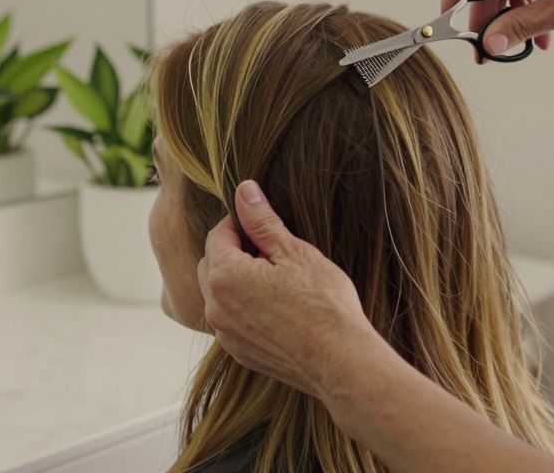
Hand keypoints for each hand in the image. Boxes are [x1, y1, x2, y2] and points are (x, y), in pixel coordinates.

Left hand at [197, 180, 380, 397]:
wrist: (341, 362)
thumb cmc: (323, 304)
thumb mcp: (294, 253)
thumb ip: (262, 221)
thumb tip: (244, 191)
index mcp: (225, 276)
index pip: (217, 236)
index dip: (240, 225)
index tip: (263, 227)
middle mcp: (216, 307)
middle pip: (211, 265)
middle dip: (233, 253)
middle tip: (271, 253)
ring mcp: (226, 334)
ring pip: (219, 294)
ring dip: (236, 281)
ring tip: (275, 281)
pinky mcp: (239, 353)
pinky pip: (231, 320)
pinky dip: (244, 308)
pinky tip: (277, 308)